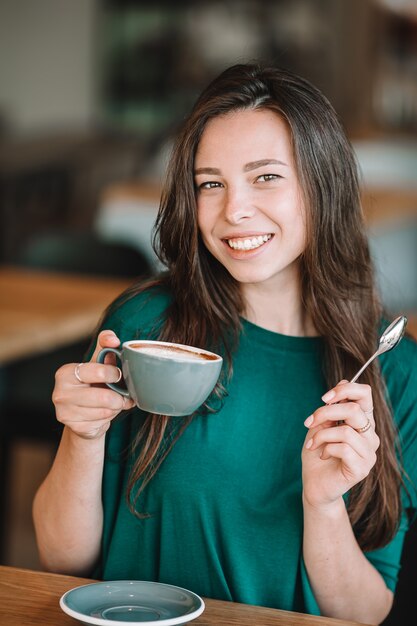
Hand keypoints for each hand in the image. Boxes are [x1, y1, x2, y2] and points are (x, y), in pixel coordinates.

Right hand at [52, 330, 134, 439]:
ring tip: (111, 403)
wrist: (83, 414)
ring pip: (106, 411)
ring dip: (115, 408)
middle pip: (105, 397)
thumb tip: (113, 339)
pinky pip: (103, 422)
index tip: (117, 375)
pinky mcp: (74, 428)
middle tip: (120, 394)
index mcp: (65, 372)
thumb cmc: (92, 384)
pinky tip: (104, 414)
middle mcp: (60, 392)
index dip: (114, 374)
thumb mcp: (98, 363)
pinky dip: (109, 418)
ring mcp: (64, 412)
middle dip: (119, 396)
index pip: (99, 371)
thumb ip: (105, 346)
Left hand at [301, 380, 379, 508]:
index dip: (345, 390)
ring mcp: (369, 453)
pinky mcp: (362, 468)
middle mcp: (370, 435)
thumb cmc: (317, 452)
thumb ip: (333, 406)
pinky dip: (326, 449)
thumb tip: (344, 381)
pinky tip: (322, 455)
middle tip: (309, 422)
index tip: (324, 397)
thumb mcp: (321, 424)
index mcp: (362, 421)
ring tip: (312, 444)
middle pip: (354, 410)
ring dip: (322, 435)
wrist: (314, 483)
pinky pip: (343, 449)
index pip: (365, 394)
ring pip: (346, 431)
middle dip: (325, 412)